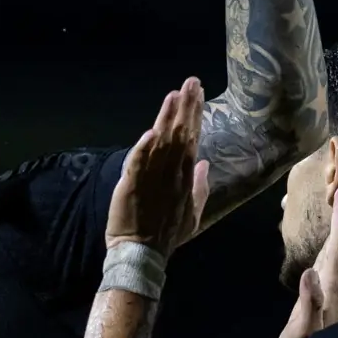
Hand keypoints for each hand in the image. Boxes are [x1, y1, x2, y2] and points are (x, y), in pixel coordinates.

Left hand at [105, 77, 213, 258]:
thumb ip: (200, 188)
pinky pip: (138, 163)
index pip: (192, 140)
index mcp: (186, 179)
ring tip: (173, 96)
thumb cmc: (166, 235)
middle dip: (186, 107)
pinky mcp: (131, 185)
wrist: (141, 254)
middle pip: (180, 135)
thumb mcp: (192, 215)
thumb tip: (205, 164)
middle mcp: (172, 174)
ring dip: (166, 118)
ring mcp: (152, 179)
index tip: (198, 94)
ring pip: (161, 143)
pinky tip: (150, 131)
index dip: (194, 115)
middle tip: (191, 83)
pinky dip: (144, 148)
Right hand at [276, 184, 337, 337]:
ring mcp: (328, 291)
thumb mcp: (302, 330)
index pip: (336, 250)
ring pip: (334, 254)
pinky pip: (326, 264)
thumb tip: (309, 273)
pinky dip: (328, 248)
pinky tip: (328, 243)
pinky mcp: (321, 296)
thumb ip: (308, 303)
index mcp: (329, 289)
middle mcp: (332, 286)